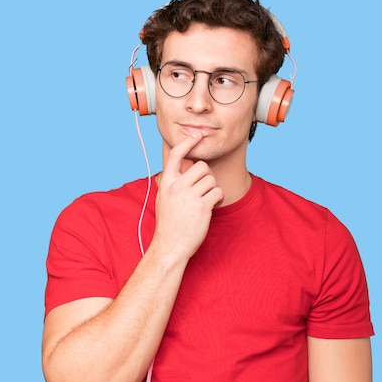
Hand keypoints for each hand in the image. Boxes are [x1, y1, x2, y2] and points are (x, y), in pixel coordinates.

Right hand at [152, 133, 223, 260]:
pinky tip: (210, 208)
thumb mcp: (163, 198)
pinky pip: (217, 193)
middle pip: (201, 166)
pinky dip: (217, 200)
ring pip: (211, 179)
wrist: (170, 246)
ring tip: (204, 202)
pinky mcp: (202, 207)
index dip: (188, 142)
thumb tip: (183, 168)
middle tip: (202, 189)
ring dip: (212, 190)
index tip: (196, 135)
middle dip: (206, 176)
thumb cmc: (168, 224)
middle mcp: (176, 186)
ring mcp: (189, 196)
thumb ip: (172, 182)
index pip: (176, 155)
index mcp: (166, 182)